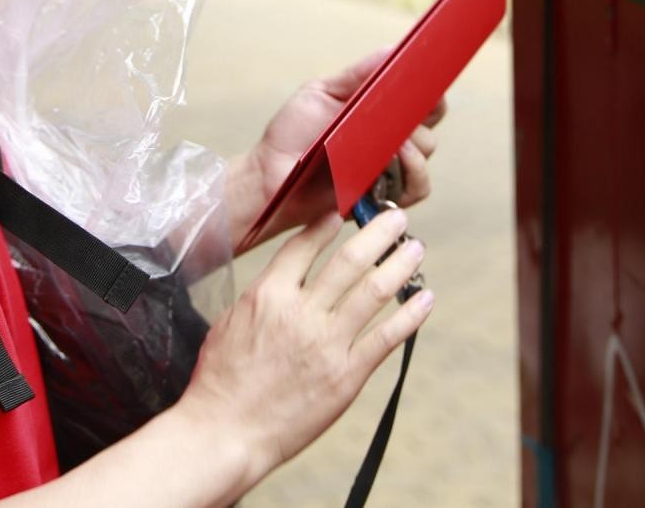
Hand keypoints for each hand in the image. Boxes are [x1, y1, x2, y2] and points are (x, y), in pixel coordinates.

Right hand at [175, 210, 434, 487]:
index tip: (344, 211)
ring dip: (400, 265)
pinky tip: (424, 299)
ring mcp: (328, 344)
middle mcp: (302, 313)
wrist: (226, 432)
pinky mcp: (347, 376)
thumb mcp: (230, 322)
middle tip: (397, 217)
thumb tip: (284, 277)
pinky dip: (410, 315)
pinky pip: (387, 338)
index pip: (305, 245)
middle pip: (350, 260)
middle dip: (378, 233)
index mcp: (268, 295)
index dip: (328, 223)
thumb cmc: (220, 381)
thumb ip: (263, 294)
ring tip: (415, 249)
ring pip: (374, 292)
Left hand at [229, 51, 446, 250]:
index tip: (426, 80)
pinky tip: (393, 159)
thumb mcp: (321, 93)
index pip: (421, 101)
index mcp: (380, 115)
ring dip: (415, 140)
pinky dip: (414, 171)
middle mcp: (391, 141)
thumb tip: (395, 49)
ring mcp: (390, 170)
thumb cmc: (293, 133)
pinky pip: (418, 187)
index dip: (430, 90)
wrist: (270, 174)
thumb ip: (358, 75)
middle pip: (429, 122)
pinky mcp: (385, 198)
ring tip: (394, 137)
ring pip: (426, 151)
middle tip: (405, 106)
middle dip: (422, 112)